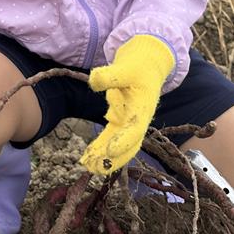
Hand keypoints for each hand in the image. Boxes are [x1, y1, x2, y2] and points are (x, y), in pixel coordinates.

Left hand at [79, 34, 174, 174]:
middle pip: (127, 145)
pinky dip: (100, 147)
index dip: (123, 141)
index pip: (134, 129)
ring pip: (117, 144)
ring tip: (88, 167)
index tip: (110, 150)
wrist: (146, 65)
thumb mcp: (126, 66)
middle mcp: (137, 120)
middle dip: (113, 159)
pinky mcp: (120, 121)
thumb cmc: (138, 66)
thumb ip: (111, 75)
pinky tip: (88, 157)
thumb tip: (94, 81)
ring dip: (104, 157)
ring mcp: (129, 122)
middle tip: (95, 168)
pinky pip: (110, 138)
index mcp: (143, 109)